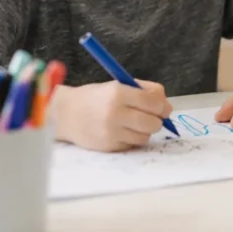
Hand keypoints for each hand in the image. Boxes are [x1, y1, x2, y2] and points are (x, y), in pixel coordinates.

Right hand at [51, 80, 172, 151]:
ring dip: (145, 130)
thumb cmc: (96, 97)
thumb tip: (166, 104)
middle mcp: (115, 113)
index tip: (164, 109)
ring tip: (135, 123)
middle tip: (153, 118)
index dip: (163, 107)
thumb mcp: (118, 85)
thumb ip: (144, 90)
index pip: (153, 103)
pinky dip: (133, 139)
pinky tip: (123, 131)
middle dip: (158, 121)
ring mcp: (111, 132)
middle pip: (153, 123)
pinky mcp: (108, 146)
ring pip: (145, 136)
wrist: (66, 114)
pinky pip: (132, 145)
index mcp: (119, 93)